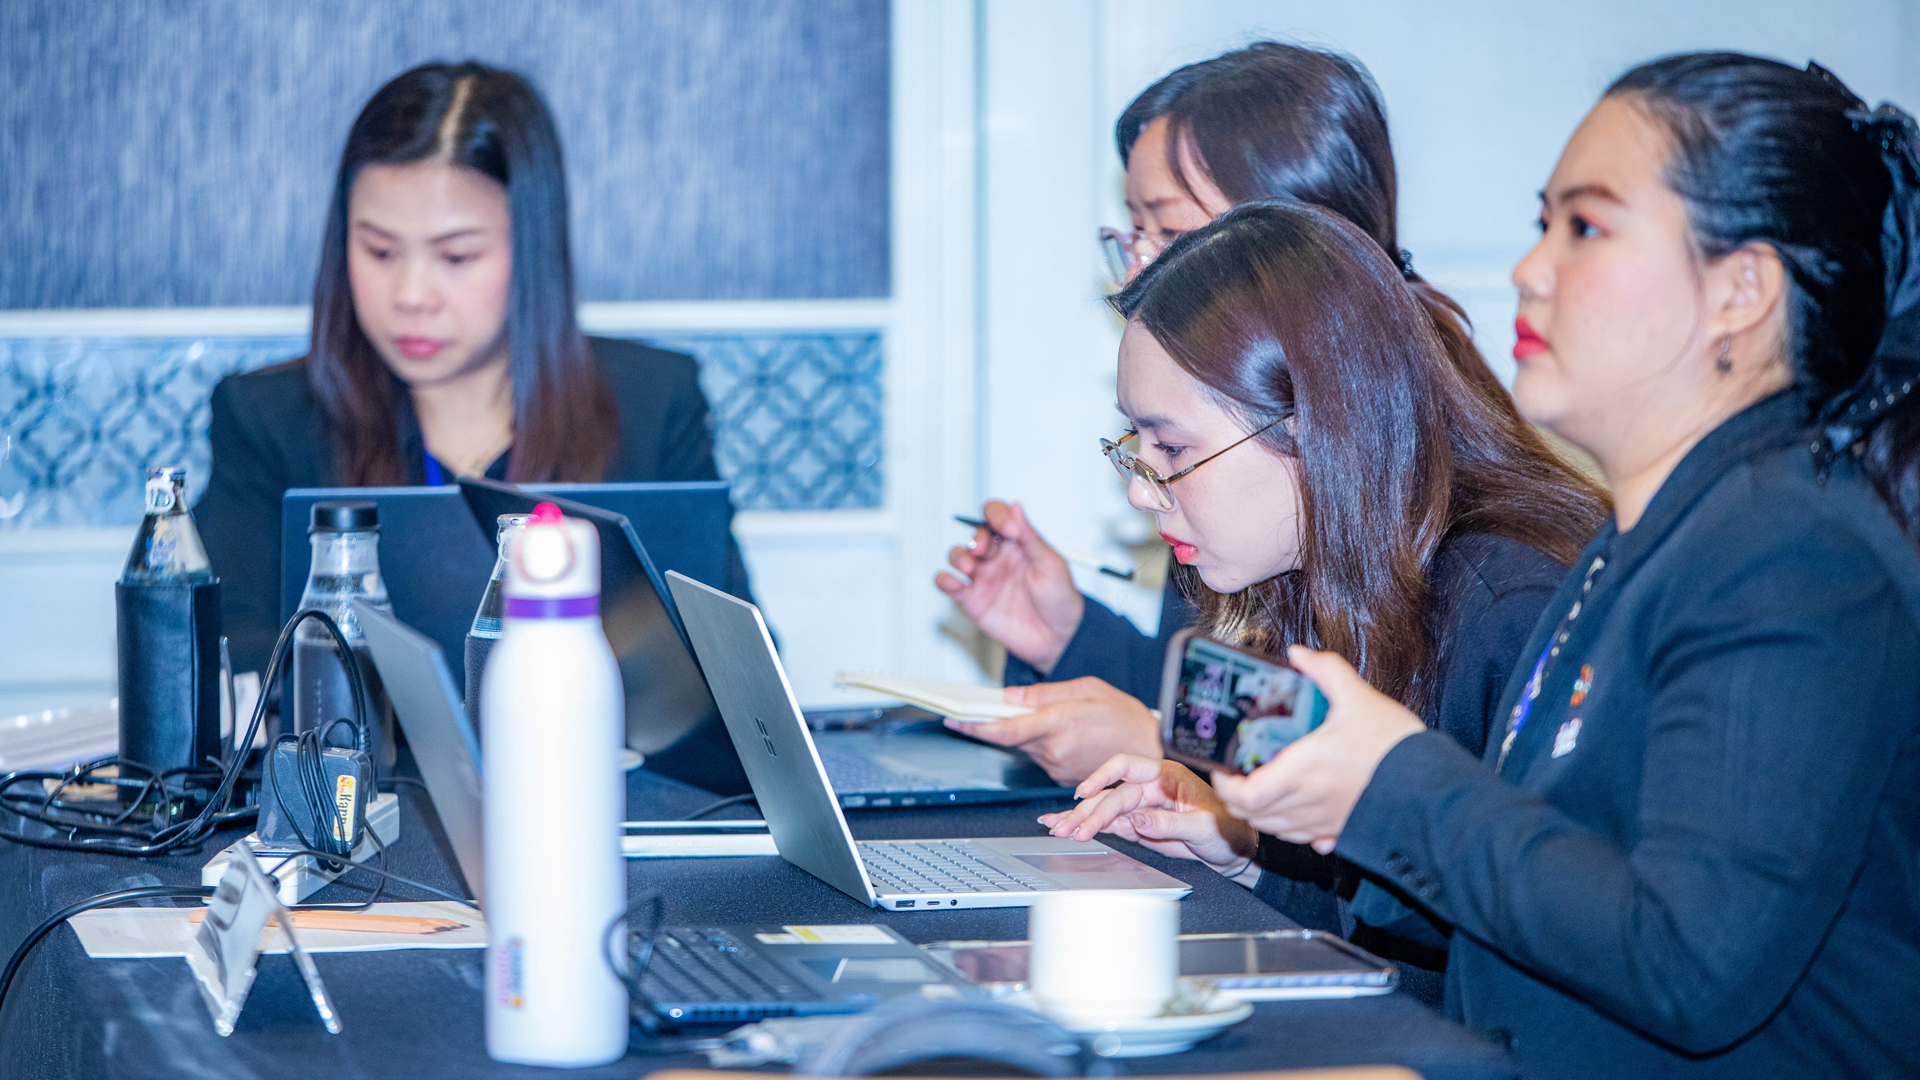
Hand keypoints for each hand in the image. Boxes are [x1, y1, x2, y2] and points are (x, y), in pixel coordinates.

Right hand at [934, 500, 1084, 671]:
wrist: (1058, 638)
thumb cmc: (1060, 600)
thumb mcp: (1052, 564)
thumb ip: (1031, 537)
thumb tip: (1016, 507)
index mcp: (1017, 543)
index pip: (998, 516)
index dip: (998, 515)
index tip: (1009, 530)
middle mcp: (998, 557)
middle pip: (976, 534)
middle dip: (978, 538)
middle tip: (985, 549)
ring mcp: (984, 577)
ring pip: (958, 555)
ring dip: (959, 556)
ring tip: (970, 567)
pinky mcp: (973, 600)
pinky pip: (950, 585)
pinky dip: (944, 580)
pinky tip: (952, 582)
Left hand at [947, 677, 1158, 783]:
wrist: (1151, 750)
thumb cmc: (1124, 716)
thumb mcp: (1087, 689)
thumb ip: (1044, 693)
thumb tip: (1011, 696)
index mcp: (1058, 724)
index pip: (1004, 729)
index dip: (975, 726)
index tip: (954, 720)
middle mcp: (1054, 751)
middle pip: (1011, 738)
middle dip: (1000, 724)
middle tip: (991, 709)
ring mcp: (1057, 768)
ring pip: (1027, 748)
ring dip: (1028, 734)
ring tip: (1056, 720)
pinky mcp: (1062, 779)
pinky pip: (1043, 758)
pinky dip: (1044, 745)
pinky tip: (1067, 735)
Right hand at [1038, 755, 1255, 875]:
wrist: (1236, 850)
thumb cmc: (1229, 830)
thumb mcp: (1204, 827)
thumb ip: (1170, 823)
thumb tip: (1138, 820)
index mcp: (1167, 776)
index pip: (1126, 766)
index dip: (1102, 776)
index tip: (1084, 791)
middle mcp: (1151, 787)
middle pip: (1110, 794)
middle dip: (1086, 811)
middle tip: (1066, 828)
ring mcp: (1143, 807)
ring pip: (1105, 810)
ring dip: (1081, 819)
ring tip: (1057, 829)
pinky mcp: (1140, 825)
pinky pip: (1110, 824)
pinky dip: (1090, 826)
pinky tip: (1070, 827)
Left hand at [1211, 646, 1426, 854]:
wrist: (1437, 790)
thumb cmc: (1397, 749)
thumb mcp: (1360, 698)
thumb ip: (1326, 671)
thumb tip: (1299, 655)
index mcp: (1303, 773)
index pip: (1244, 796)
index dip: (1226, 785)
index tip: (1225, 765)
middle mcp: (1307, 804)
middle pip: (1252, 814)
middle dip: (1238, 794)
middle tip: (1241, 768)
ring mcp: (1322, 823)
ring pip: (1274, 827)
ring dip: (1261, 809)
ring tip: (1265, 780)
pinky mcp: (1339, 832)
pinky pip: (1302, 838)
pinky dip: (1289, 824)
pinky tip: (1299, 803)